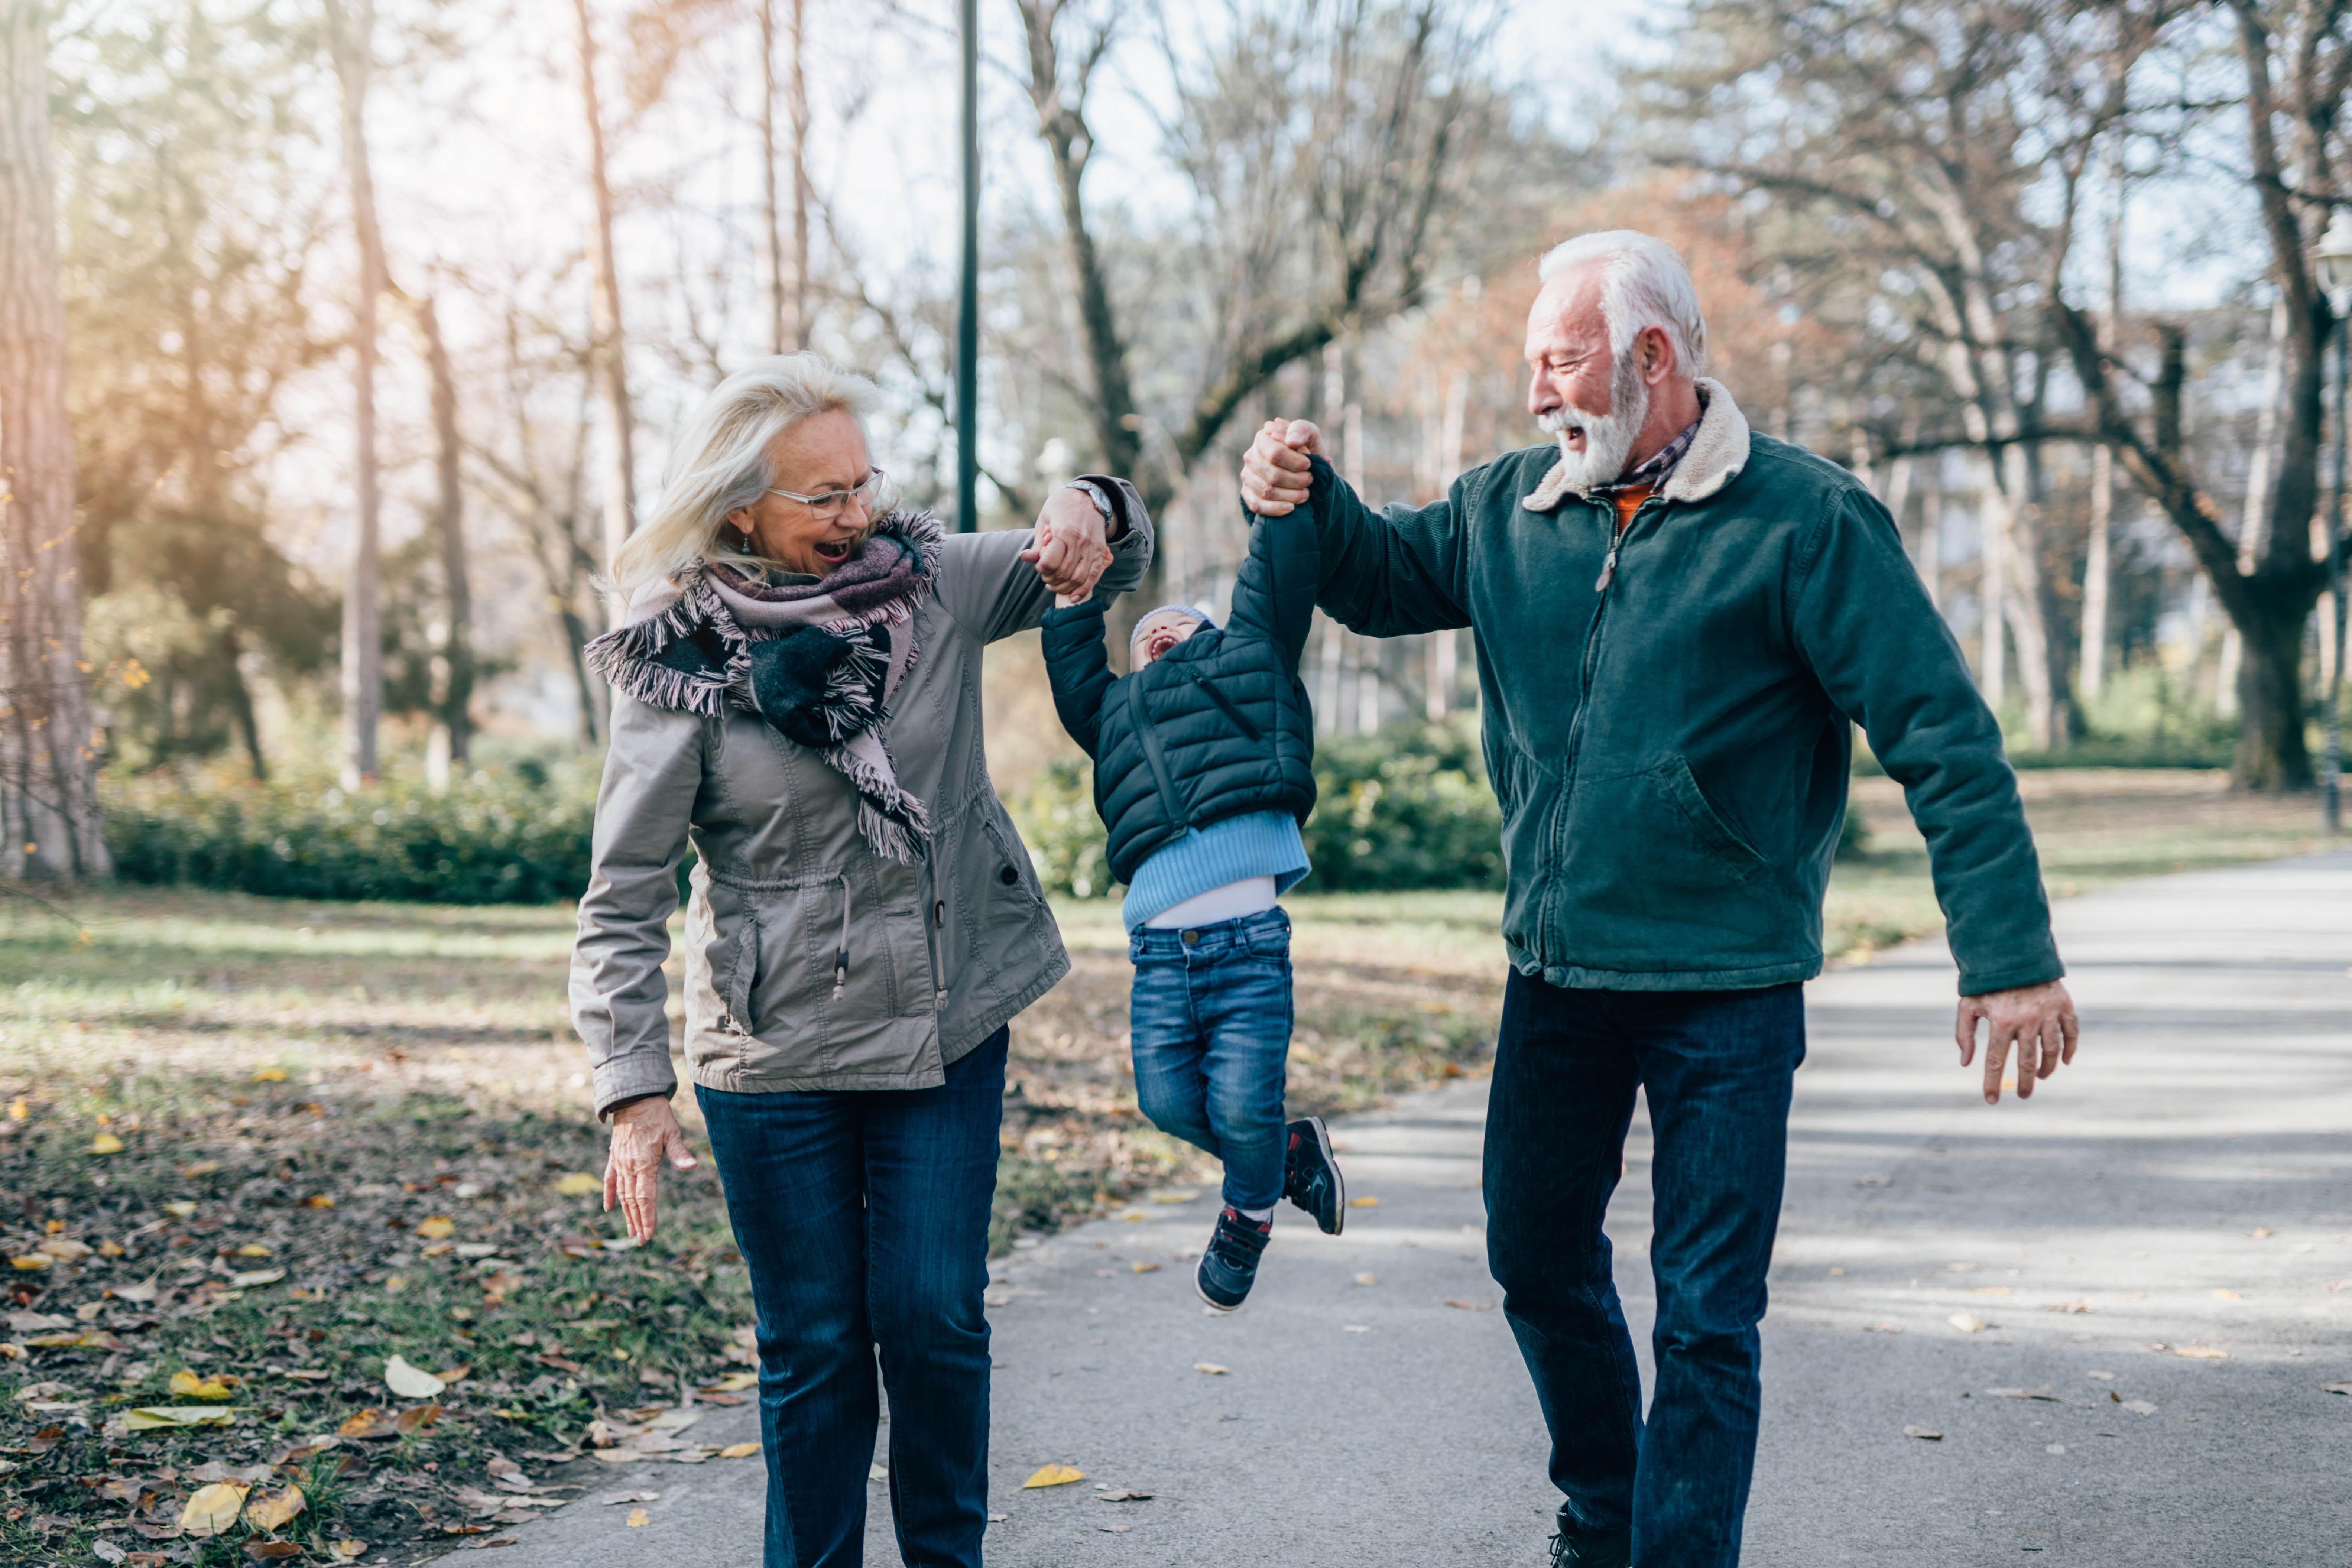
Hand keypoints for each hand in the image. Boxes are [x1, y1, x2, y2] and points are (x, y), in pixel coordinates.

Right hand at [604, 1095, 698, 1242]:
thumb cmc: (657, 1115)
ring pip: (622, 1194)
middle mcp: (629, 1166)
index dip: (648, 1217)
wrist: (634, 1098)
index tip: (649, 1234)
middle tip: (641, 1240)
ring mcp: (619, 1162)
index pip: (646, 1197)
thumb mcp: (672, 1132)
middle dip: (638, 1222)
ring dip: (626, 1213)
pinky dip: (609, 1194)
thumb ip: (680, 1152)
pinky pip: (609, 1179)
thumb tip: (693, 1165)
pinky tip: (609, 1208)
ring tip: (631, 1231)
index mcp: (644, 1163)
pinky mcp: (614, 1157)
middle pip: (633, 1201)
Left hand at [1020, 486, 1113, 600]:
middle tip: (1046, 579)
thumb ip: (1037, 543)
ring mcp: (1092, 547)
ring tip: (1056, 587)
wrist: (1088, 496)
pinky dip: (1084, 589)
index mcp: (1062, 532)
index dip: (1041, 569)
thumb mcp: (1044, 519)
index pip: (1050, 562)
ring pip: (1079, 577)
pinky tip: (1075, 596)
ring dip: (1065, 587)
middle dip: (1052, 580)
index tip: (1040, 567)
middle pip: (1063, 573)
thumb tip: (1024, 557)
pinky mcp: (1100, 551)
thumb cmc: (1061, 506)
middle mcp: (1079, 541)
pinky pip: (1094, 575)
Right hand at [1239, 417, 1322, 514]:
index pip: (1276, 453)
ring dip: (1290, 496)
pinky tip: (1290, 508)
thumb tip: (1292, 441)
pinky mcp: (1247, 493)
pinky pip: (1257, 505)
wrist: (1301, 472)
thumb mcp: (1310, 436)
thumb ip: (1303, 430)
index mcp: (1263, 438)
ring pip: (1266, 491)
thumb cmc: (1305, 451)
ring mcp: (1247, 476)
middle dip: (1296, 481)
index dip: (1295, 462)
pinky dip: (1275, 508)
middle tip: (1309, 480)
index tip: (1309, 465)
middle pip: (1272, 475)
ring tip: (1305, 494)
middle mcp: (1251, 456)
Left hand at [1955, 979, 2078, 1103]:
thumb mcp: (1967, 1004)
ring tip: (2039, 1076)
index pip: (1996, 1062)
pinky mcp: (2064, 1005)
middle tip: (2022, 1095)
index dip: (1992, 1083)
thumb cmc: (1987, 982)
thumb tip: (1965, 1062)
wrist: (2013, 952)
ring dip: (2046, 1068)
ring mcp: (2048, 1013)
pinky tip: (2064, 1061)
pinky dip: (2069, 1049)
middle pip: (2027, 1062)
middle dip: (2024, 1083)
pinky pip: (2071, 1033)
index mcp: (2001, 1021)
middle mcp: (2026, 1020)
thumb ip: (1964, 1033)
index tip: (1991, 1101)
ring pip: (2051, 1051)